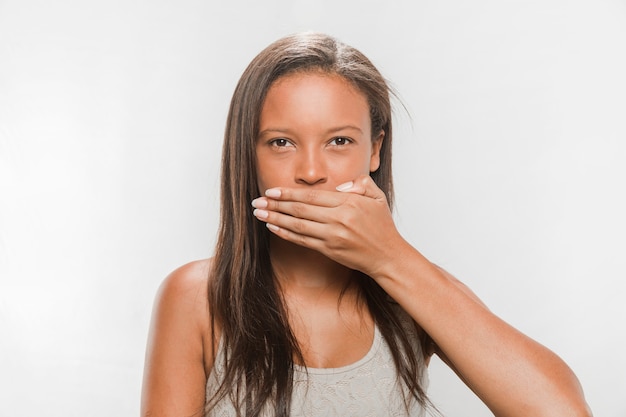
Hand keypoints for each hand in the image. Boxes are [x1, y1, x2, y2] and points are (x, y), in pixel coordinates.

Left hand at [251, 175, 406, 276]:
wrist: (387, 256)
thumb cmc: (381, 226)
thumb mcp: (377, 197)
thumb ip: (360, 183)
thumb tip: (339, 186)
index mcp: (349, 203)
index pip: (312, 196)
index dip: (289, 193)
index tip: (272, 190)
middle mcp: (338, 220)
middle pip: (300, 210)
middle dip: (276, 204)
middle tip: (257, 200)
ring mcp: (333, 236)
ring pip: (298, 225)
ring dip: (276, 218)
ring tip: (259, 212)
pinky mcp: (329, 250)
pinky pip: (303, 241)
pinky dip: (286, 234)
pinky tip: (273, 227)